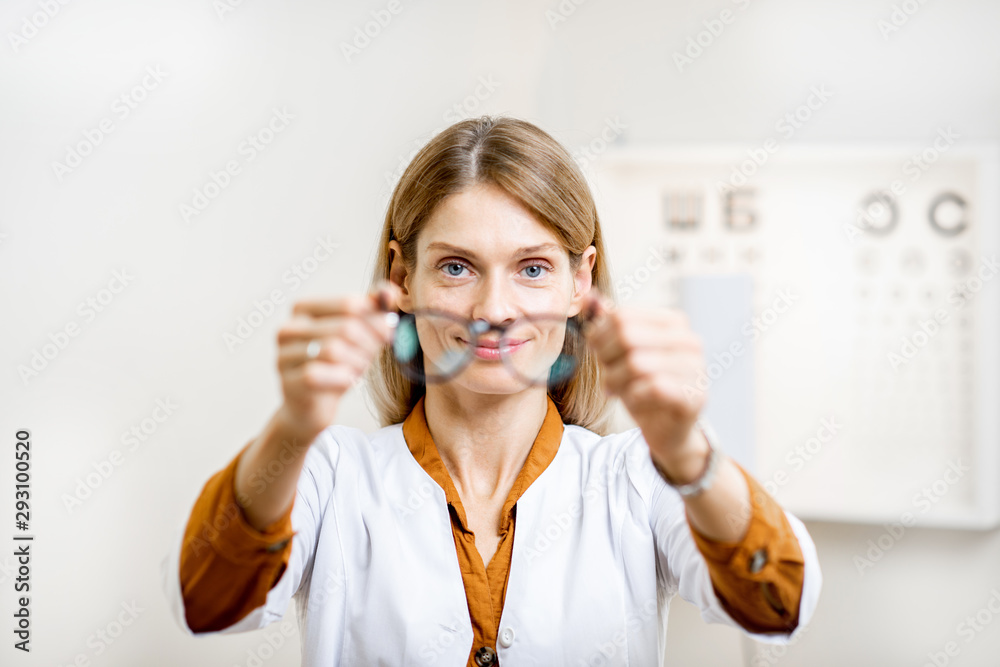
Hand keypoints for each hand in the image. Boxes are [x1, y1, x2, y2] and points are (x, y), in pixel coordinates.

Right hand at [274, 280, 400, 440]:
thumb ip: (375, 309)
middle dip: (368, 345)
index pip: (350, 304)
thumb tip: (391, 292)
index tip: (388, 334)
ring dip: (356, 363)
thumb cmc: (336, 364)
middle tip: (370, 357)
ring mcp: (283, 356)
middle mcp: (288, 328)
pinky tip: (346, 382)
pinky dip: (342, 379)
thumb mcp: (359, 333)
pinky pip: (320, 375)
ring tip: (357, 369)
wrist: (312, 406)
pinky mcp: (287, 382)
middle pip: (345, 328)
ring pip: (334, 351)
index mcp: (304, 309)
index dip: (377, 320)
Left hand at [582, 292, 708, 481]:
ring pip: (637, 363)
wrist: (668, 429)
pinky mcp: (695, 396)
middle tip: (607, 376)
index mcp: (674, 323)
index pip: (623, 316)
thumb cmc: (644, 387)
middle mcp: (689, 341)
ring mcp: (696, 368)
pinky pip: (652, 388)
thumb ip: (609, 324)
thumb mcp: (623, 353)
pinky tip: (634, 402)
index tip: (596, 353)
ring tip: (616, 390)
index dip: (599, 335)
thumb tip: (589, 297)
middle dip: (606, 359)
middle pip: (628, 336)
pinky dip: (633, 397)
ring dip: (616, 381)